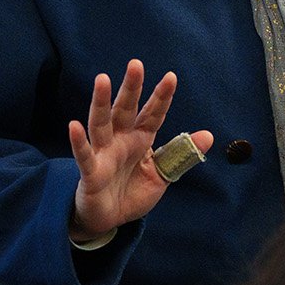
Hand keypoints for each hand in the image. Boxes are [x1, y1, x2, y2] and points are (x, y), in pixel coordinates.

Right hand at [68, 60, 211, 241]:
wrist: (109, 220)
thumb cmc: (131, 192)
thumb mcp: (162, 174)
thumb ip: (180, 155)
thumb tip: (209, 135)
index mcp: (140, 140)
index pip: (152, 114)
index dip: (161, 97)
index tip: (171, 77)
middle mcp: (121, 141)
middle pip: (125, 110)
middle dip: (131, 87)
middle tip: (136, 64)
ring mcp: (103, 154)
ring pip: (101, 124)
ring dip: (101, 102)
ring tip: (102, 79)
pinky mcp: (91, 173)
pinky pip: (84, 156)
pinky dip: (79, 142)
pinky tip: (74, 126)